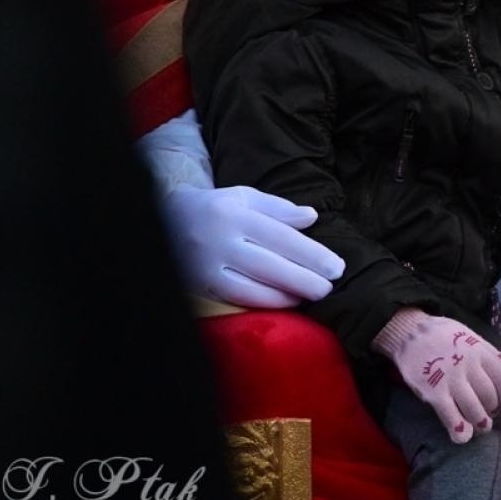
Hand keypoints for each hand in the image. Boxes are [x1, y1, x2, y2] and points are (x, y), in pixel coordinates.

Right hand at [165, 185, 344, 306]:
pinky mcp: (200, 284)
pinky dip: (265, 302)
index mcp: (235, 214)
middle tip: (331, 286)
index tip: (336, 266)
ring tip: (314, 294)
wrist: (163, 219)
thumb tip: (312, 217)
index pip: (281, 237)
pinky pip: (237, 298)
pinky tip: (287, 302)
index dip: (311, 254)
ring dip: (287, 294)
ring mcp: (207, 265)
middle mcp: (220, 241)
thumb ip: (279, 209)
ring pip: (253, 286)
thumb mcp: (245, 197)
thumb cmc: (215, 208)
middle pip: (270, 264)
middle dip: (305, 278)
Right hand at [374, 309, 500, 443]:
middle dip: (492, 409)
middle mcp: (468, 365)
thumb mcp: (470, 335)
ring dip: (481, 422)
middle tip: (489, 414)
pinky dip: (459, 429)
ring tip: (482, 427)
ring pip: (474, 408)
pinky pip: (450, 415)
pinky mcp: (433, 392)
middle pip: (489, 395)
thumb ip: (489, 352)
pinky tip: (462, 436)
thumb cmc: (443, 335)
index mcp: (479, 350)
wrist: (410, 332)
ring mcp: (450, 379)